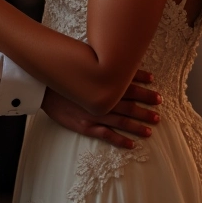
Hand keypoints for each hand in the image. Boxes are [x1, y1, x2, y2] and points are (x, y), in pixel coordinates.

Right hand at [42, 69, 160, 148]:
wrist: (43, 88)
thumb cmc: (62, 75)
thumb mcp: (81, 64)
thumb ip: (97, 64)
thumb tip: (114, 58)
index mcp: (100, 82)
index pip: (126, 83)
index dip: (142, 85)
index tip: (155, 87)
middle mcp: (100, 98)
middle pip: (128, 103)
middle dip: (144, 107)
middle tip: (158, 111)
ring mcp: (94, 114)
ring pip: (121, 121)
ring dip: (137, 125)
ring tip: (151, 128)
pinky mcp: (86, 126)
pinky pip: (106, 135)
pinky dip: (120, 140)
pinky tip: (131, 144)